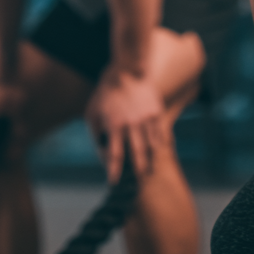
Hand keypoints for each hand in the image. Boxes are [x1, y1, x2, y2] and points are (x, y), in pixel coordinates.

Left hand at [85, 67, 165, 183]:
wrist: (124, 70)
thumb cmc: (104, 95)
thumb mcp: (92, 113)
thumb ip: (96, 136)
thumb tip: (103, 156)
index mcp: (114, 124)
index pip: (114, 155)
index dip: (114, 171)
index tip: (113, 183)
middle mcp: (132, 123)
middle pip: (138, 155)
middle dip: (138, 171)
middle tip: (138, 181)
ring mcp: (146, 117)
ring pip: (152, 147)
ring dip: (150, 160)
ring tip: (149, 170)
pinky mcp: (156, 111)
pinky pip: (161, 134)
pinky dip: (159, 145)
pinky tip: (156, 152)